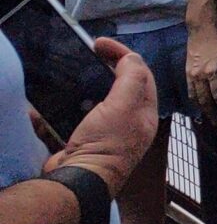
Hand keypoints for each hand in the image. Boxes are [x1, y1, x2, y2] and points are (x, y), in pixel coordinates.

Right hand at [46, 38, 155, 197]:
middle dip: (110, 65)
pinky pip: (79, 114)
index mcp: (145, 114)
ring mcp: (108, 132)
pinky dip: (70, 103)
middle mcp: (130, 123)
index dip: (123, 54)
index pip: (141, 75)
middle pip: (123, 85)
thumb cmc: (106, 143)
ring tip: (79, 69)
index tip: (100, 43)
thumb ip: (131, 79)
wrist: (79, 180)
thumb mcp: (124, 106)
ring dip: (91, 82)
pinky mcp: (86, 139)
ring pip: (102, 98)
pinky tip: (64, 95)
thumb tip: (132, 58)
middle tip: (90, 51)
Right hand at [186, 10, 216, 123]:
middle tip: (216, 123)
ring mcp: (191, 74)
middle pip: (205, 99)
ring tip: (206, 118)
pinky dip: (193, 99)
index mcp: (214, 72)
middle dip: (211, 113)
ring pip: (195, 97)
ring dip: (201, 109)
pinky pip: (189, 89)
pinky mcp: (186, 71)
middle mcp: (201, 76)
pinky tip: (197, 105)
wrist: (202, 28)